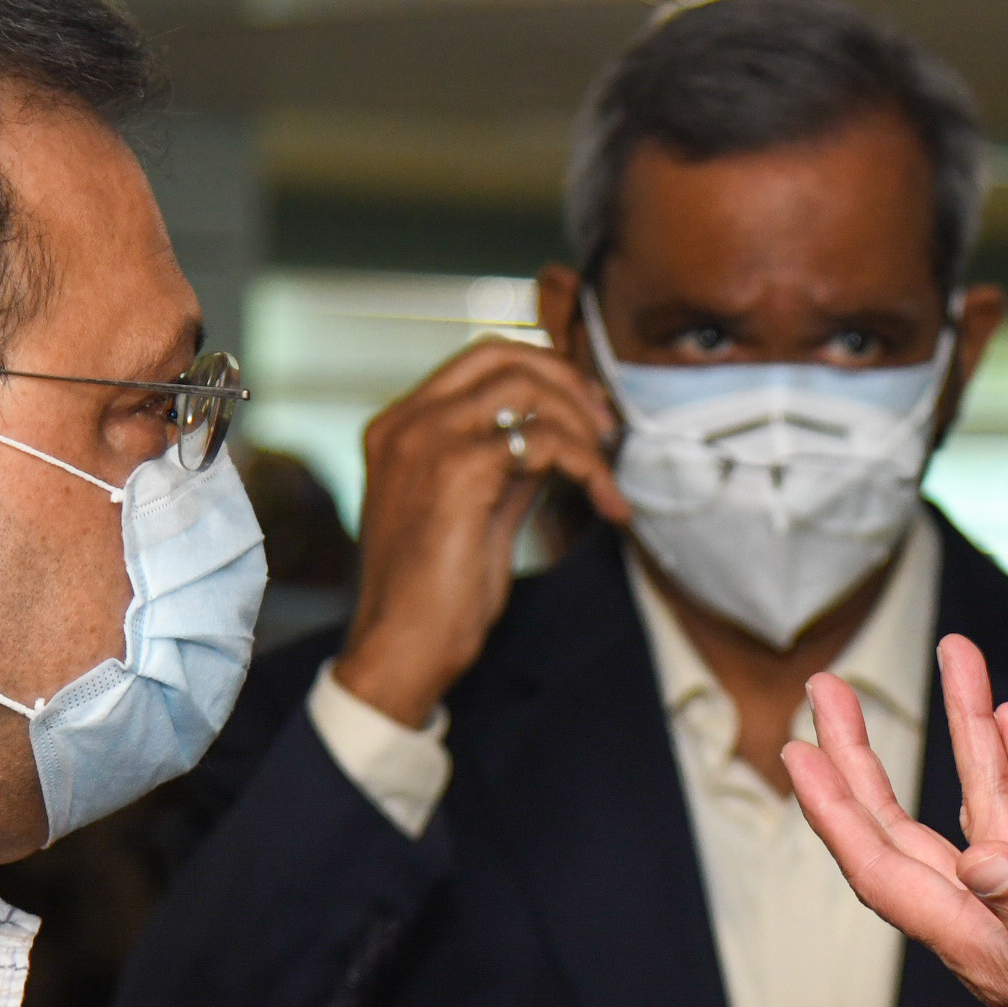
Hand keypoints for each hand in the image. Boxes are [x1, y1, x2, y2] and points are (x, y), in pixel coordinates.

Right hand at [327, 337, 624, 726]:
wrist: (401, 651)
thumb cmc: (435, 596)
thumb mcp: (476, 512)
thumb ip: (507, 465)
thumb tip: (559, 436)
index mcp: (401, 427)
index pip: (481, 359)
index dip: (546, 373)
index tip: (588, 414)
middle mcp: (406, 422)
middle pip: (503, 355)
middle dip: (568, 382)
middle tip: (606, 431)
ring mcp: (427, 440)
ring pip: (527, 387)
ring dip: (583, 426)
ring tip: (606, 474)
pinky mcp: (458, 469)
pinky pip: (542, 438)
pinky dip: (587, 463)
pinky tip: (604, 501)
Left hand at [780, 634, 1007, 1006]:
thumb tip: (982, 862)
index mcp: (993, 952)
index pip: (890, 873)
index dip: (839, 814)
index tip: (799, 752)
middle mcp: (1004, 928)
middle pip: (913, 835)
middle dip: (870, 760)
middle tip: (833, 691)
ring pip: (988, 812)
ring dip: (966, 739)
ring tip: (955, 661)